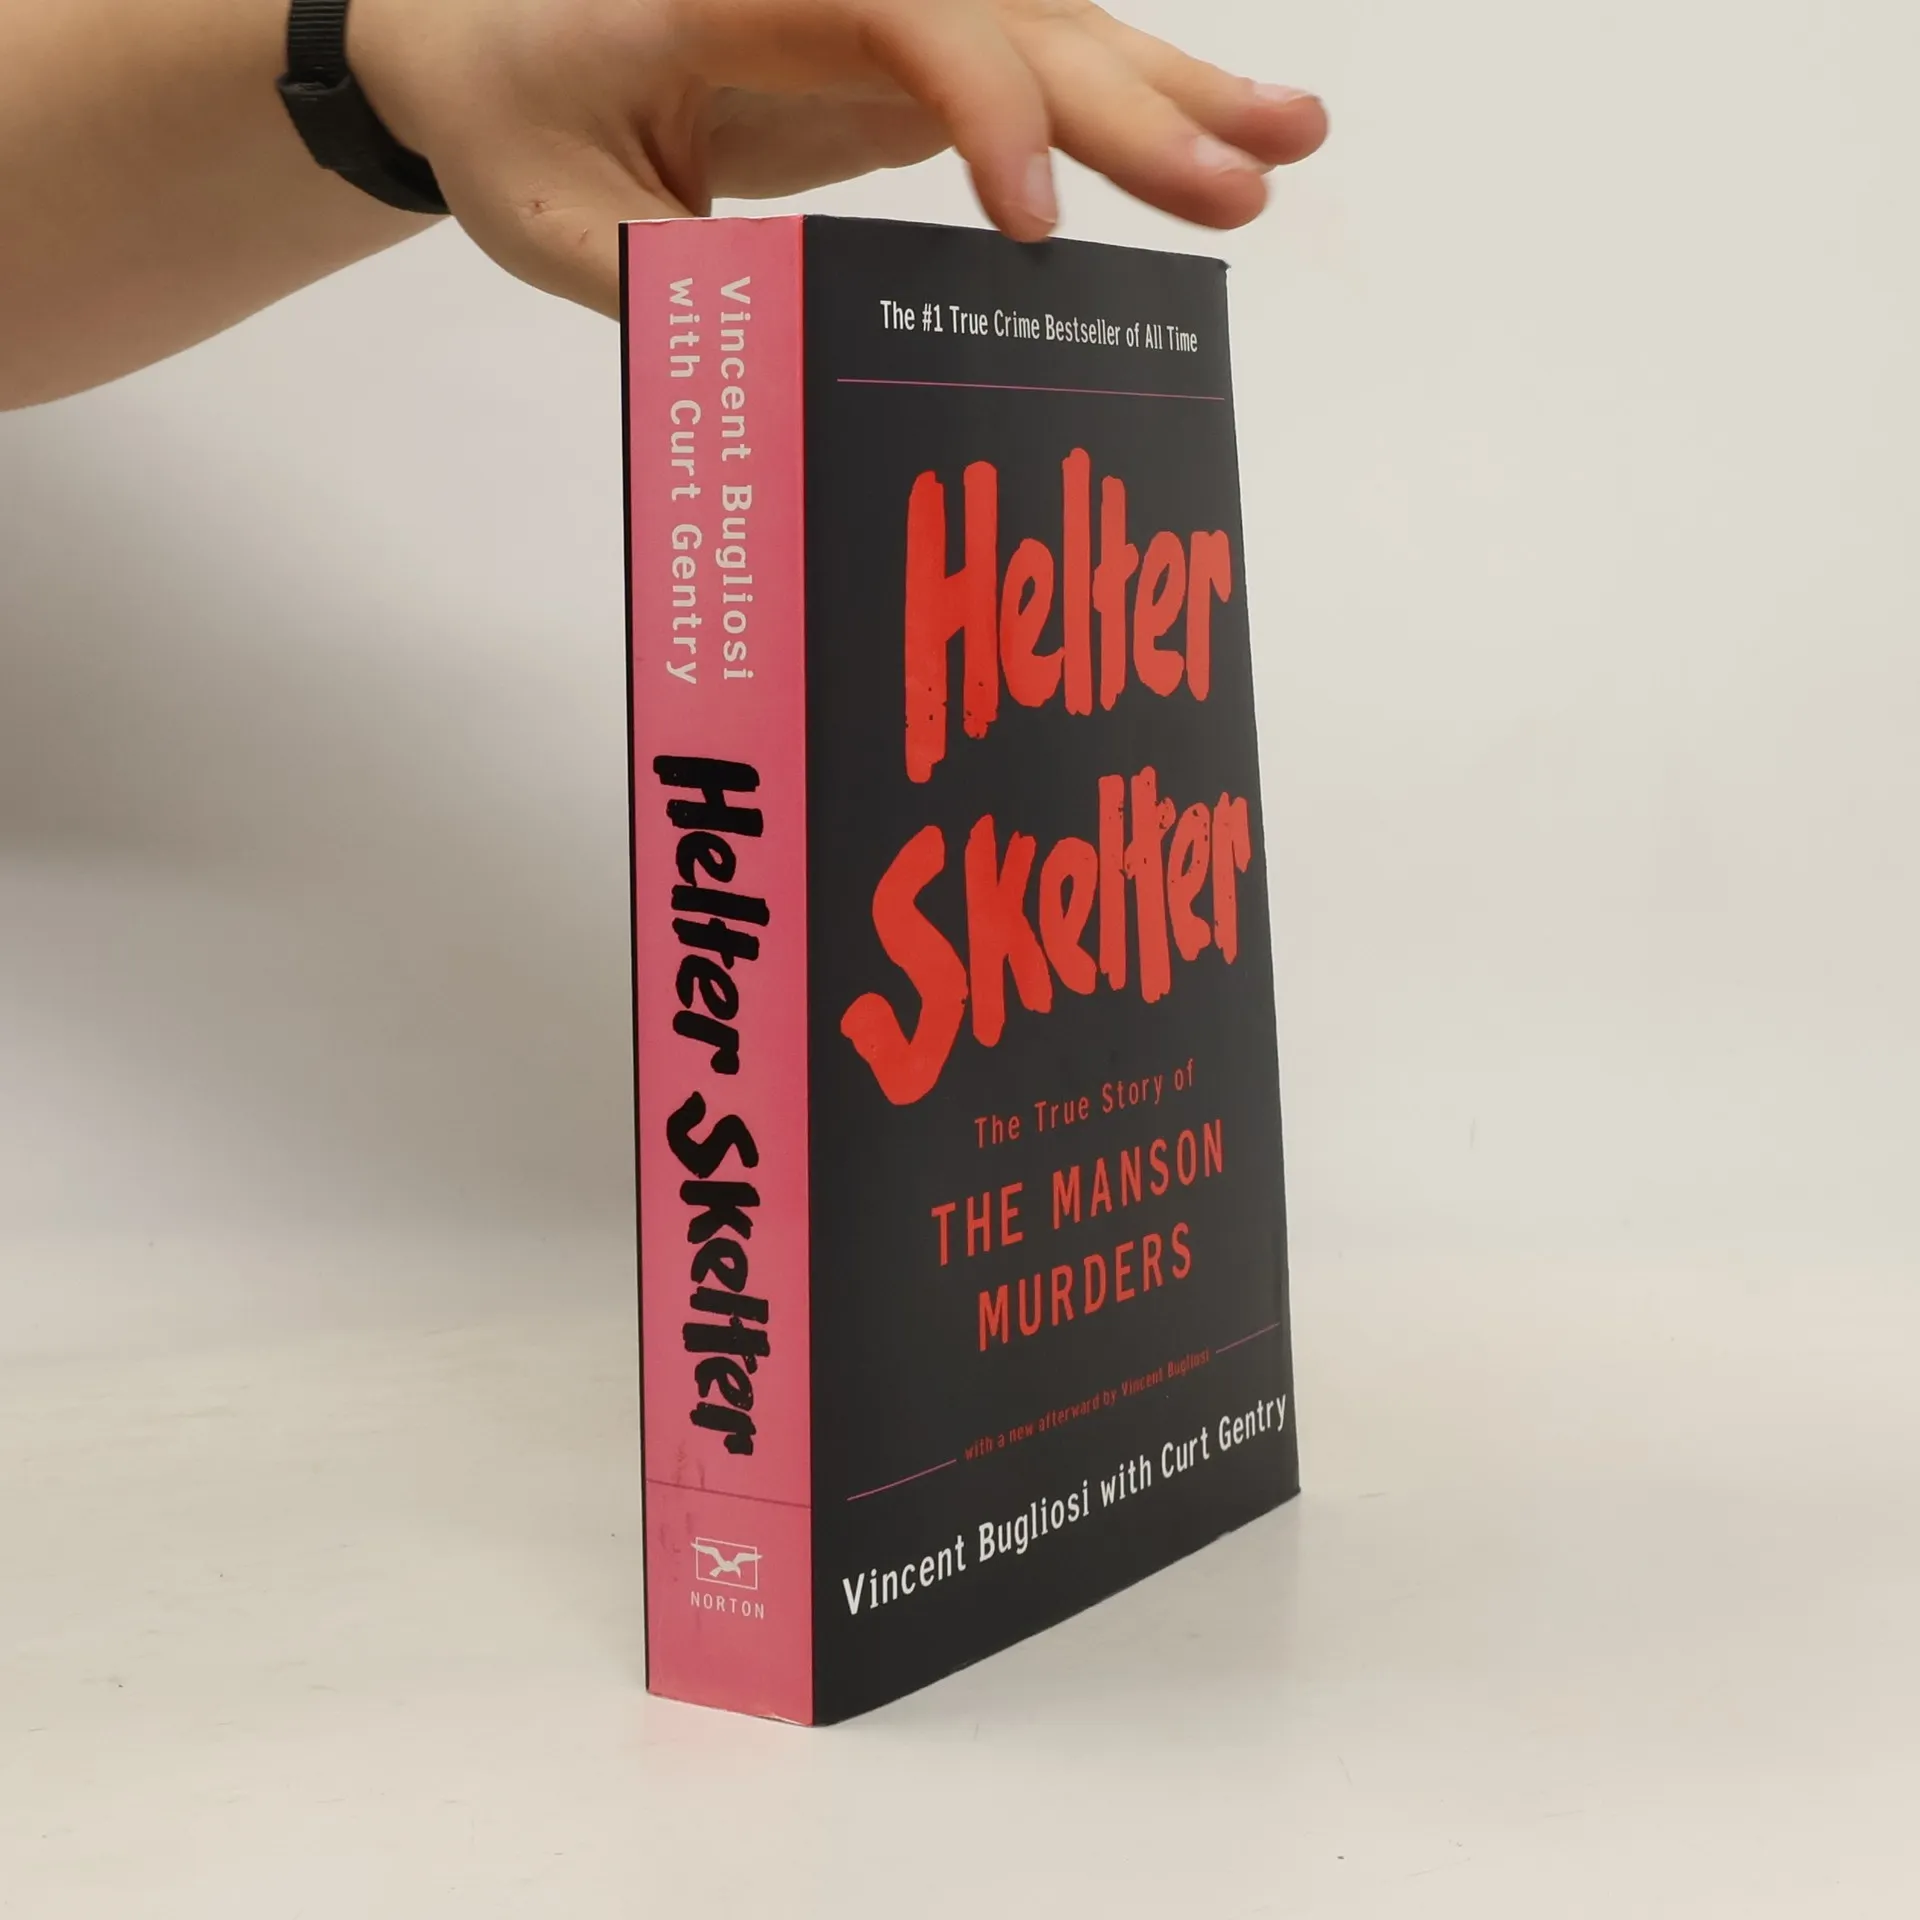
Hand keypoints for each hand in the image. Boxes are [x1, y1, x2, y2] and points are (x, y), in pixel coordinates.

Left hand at [349, 0, 1327, 315]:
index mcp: (733, 0)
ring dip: (1172, 87)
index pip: (896, 17)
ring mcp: (884, 17)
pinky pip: (1039, 69)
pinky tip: (1222, 134)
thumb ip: (669, 283)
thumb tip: (795, 366)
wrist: (489, 51)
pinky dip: (1130, 105)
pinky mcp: (909, 62)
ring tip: (1293, 139)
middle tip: (1241, 183)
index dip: (986, 106)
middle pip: (1012, 16)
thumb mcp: (553, 222)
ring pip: (1052, 26)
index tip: (1034, 228)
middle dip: (1129, 104)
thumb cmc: (514, 126)